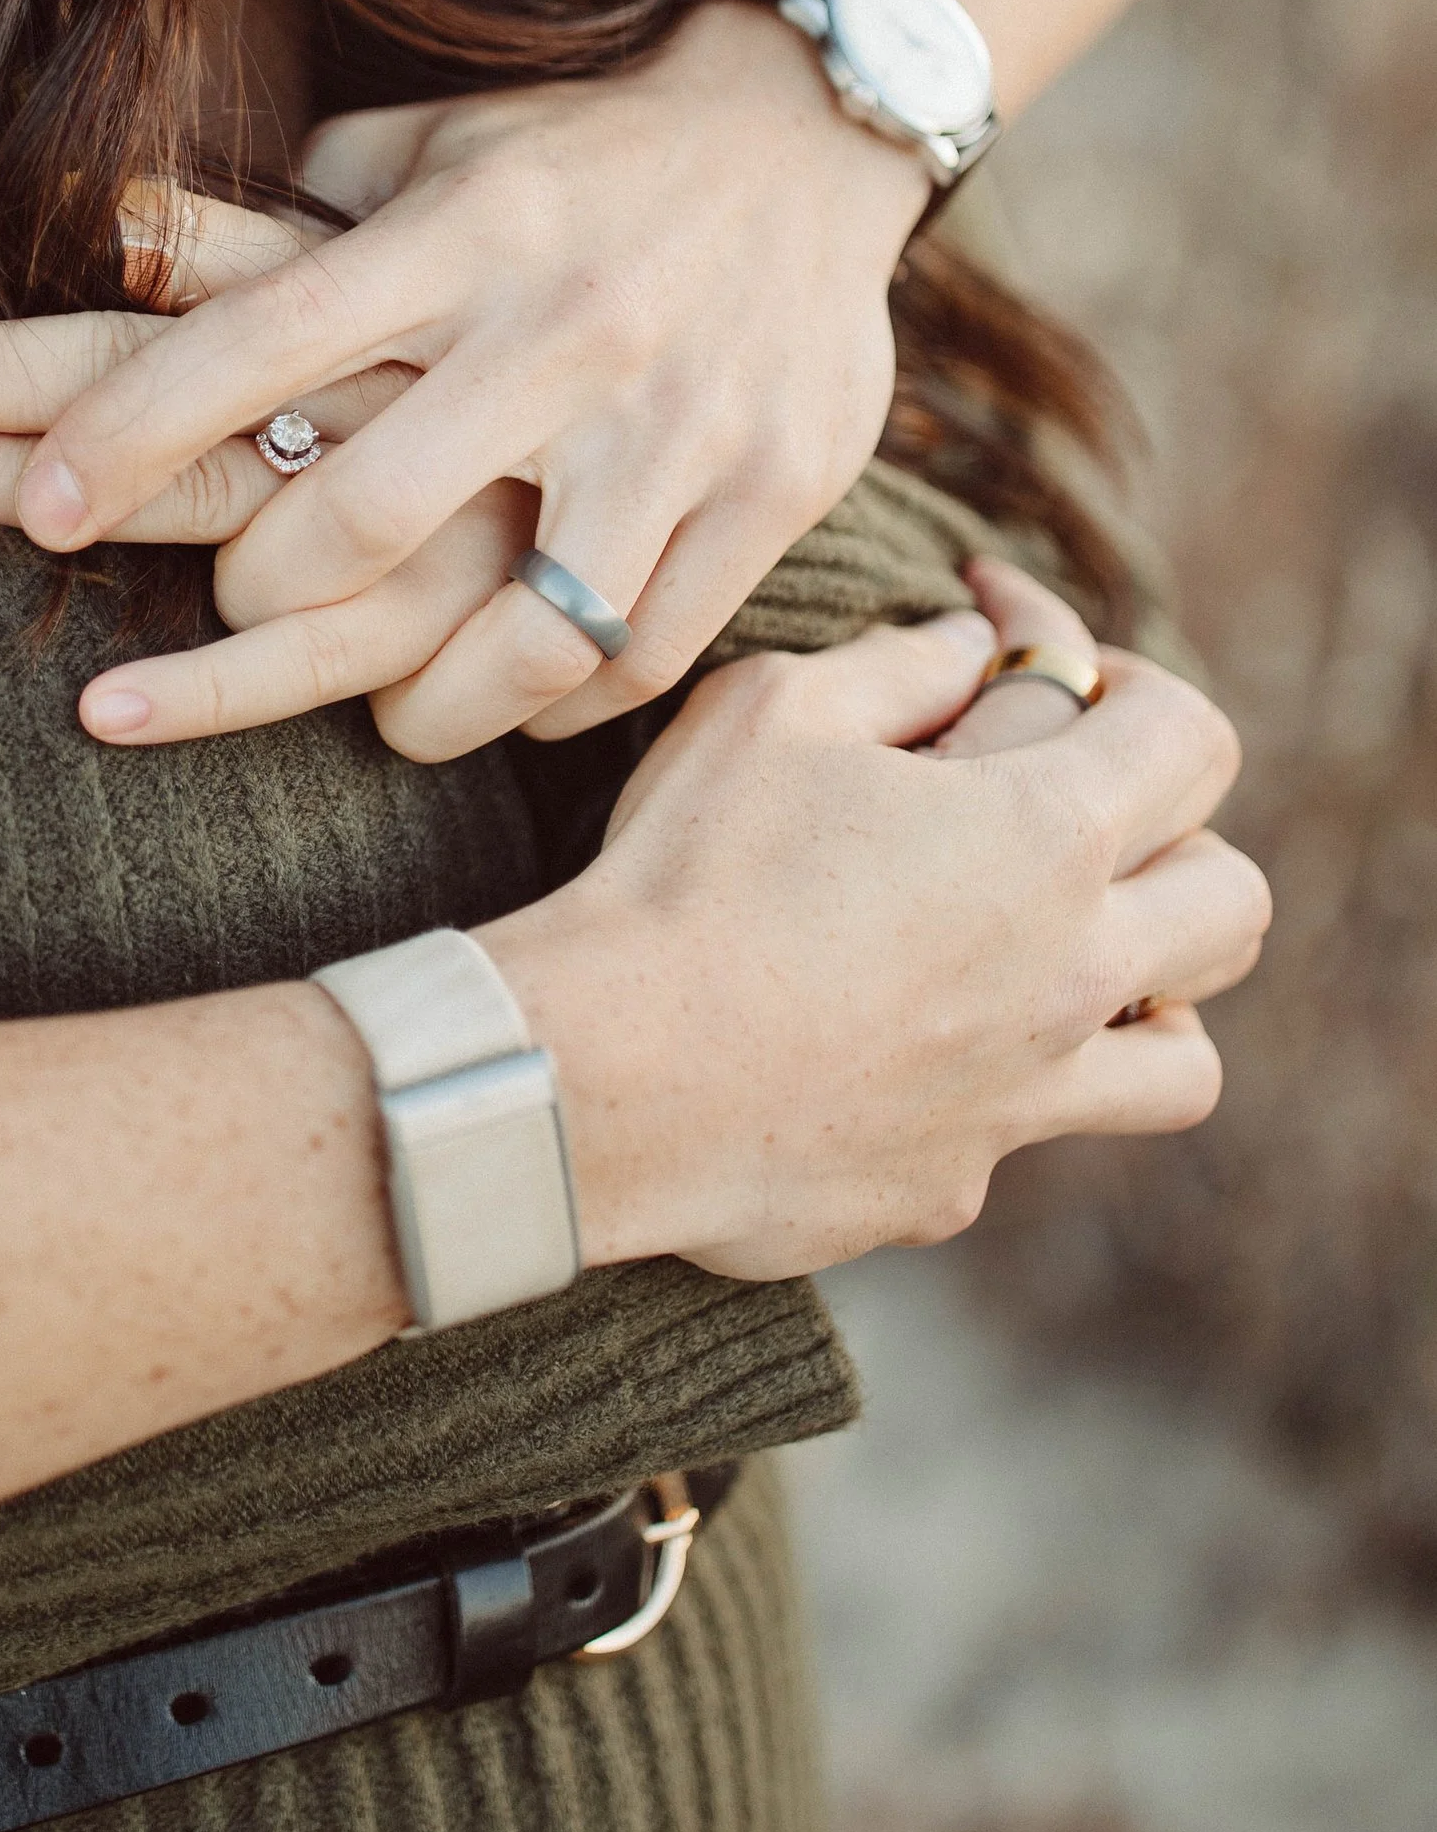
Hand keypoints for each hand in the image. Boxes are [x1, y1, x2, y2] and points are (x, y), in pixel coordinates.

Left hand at [0, 3, 929, 754]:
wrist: (816, 129)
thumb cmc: (578, 150)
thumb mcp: (433, 143)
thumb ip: (286, 210)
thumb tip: (107, 234)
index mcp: (460, 234)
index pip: (264, 340)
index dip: (136, 430)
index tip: (35, 506)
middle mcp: (560, 329)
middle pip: (365, 513)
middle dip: (259, 595)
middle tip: (229, 615)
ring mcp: (675, 421)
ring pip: (517, 631)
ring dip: (420, 705)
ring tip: (385, 720)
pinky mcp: (770, 491)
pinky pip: (640, 655)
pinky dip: (559, 706)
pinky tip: (513, 709)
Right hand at [480, 571, 1269, 1282]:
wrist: (601, 1076)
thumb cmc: (684, 874)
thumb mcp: (773, 713)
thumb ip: (898, 666)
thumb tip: (970, 646)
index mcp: (1044, 836)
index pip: (1190, 737)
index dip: (1125, 677)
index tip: (1032, 658)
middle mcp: (1069, 974)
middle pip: (1231, 898)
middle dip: (1173, 836)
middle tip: (1068, 812)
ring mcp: (1024, 1095)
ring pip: (1189, 1056)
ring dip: (1149, 996)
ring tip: (1057, 963)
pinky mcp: (953, 1184)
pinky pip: (1027, 1137)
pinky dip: (998, 1092)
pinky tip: (911, 1058)